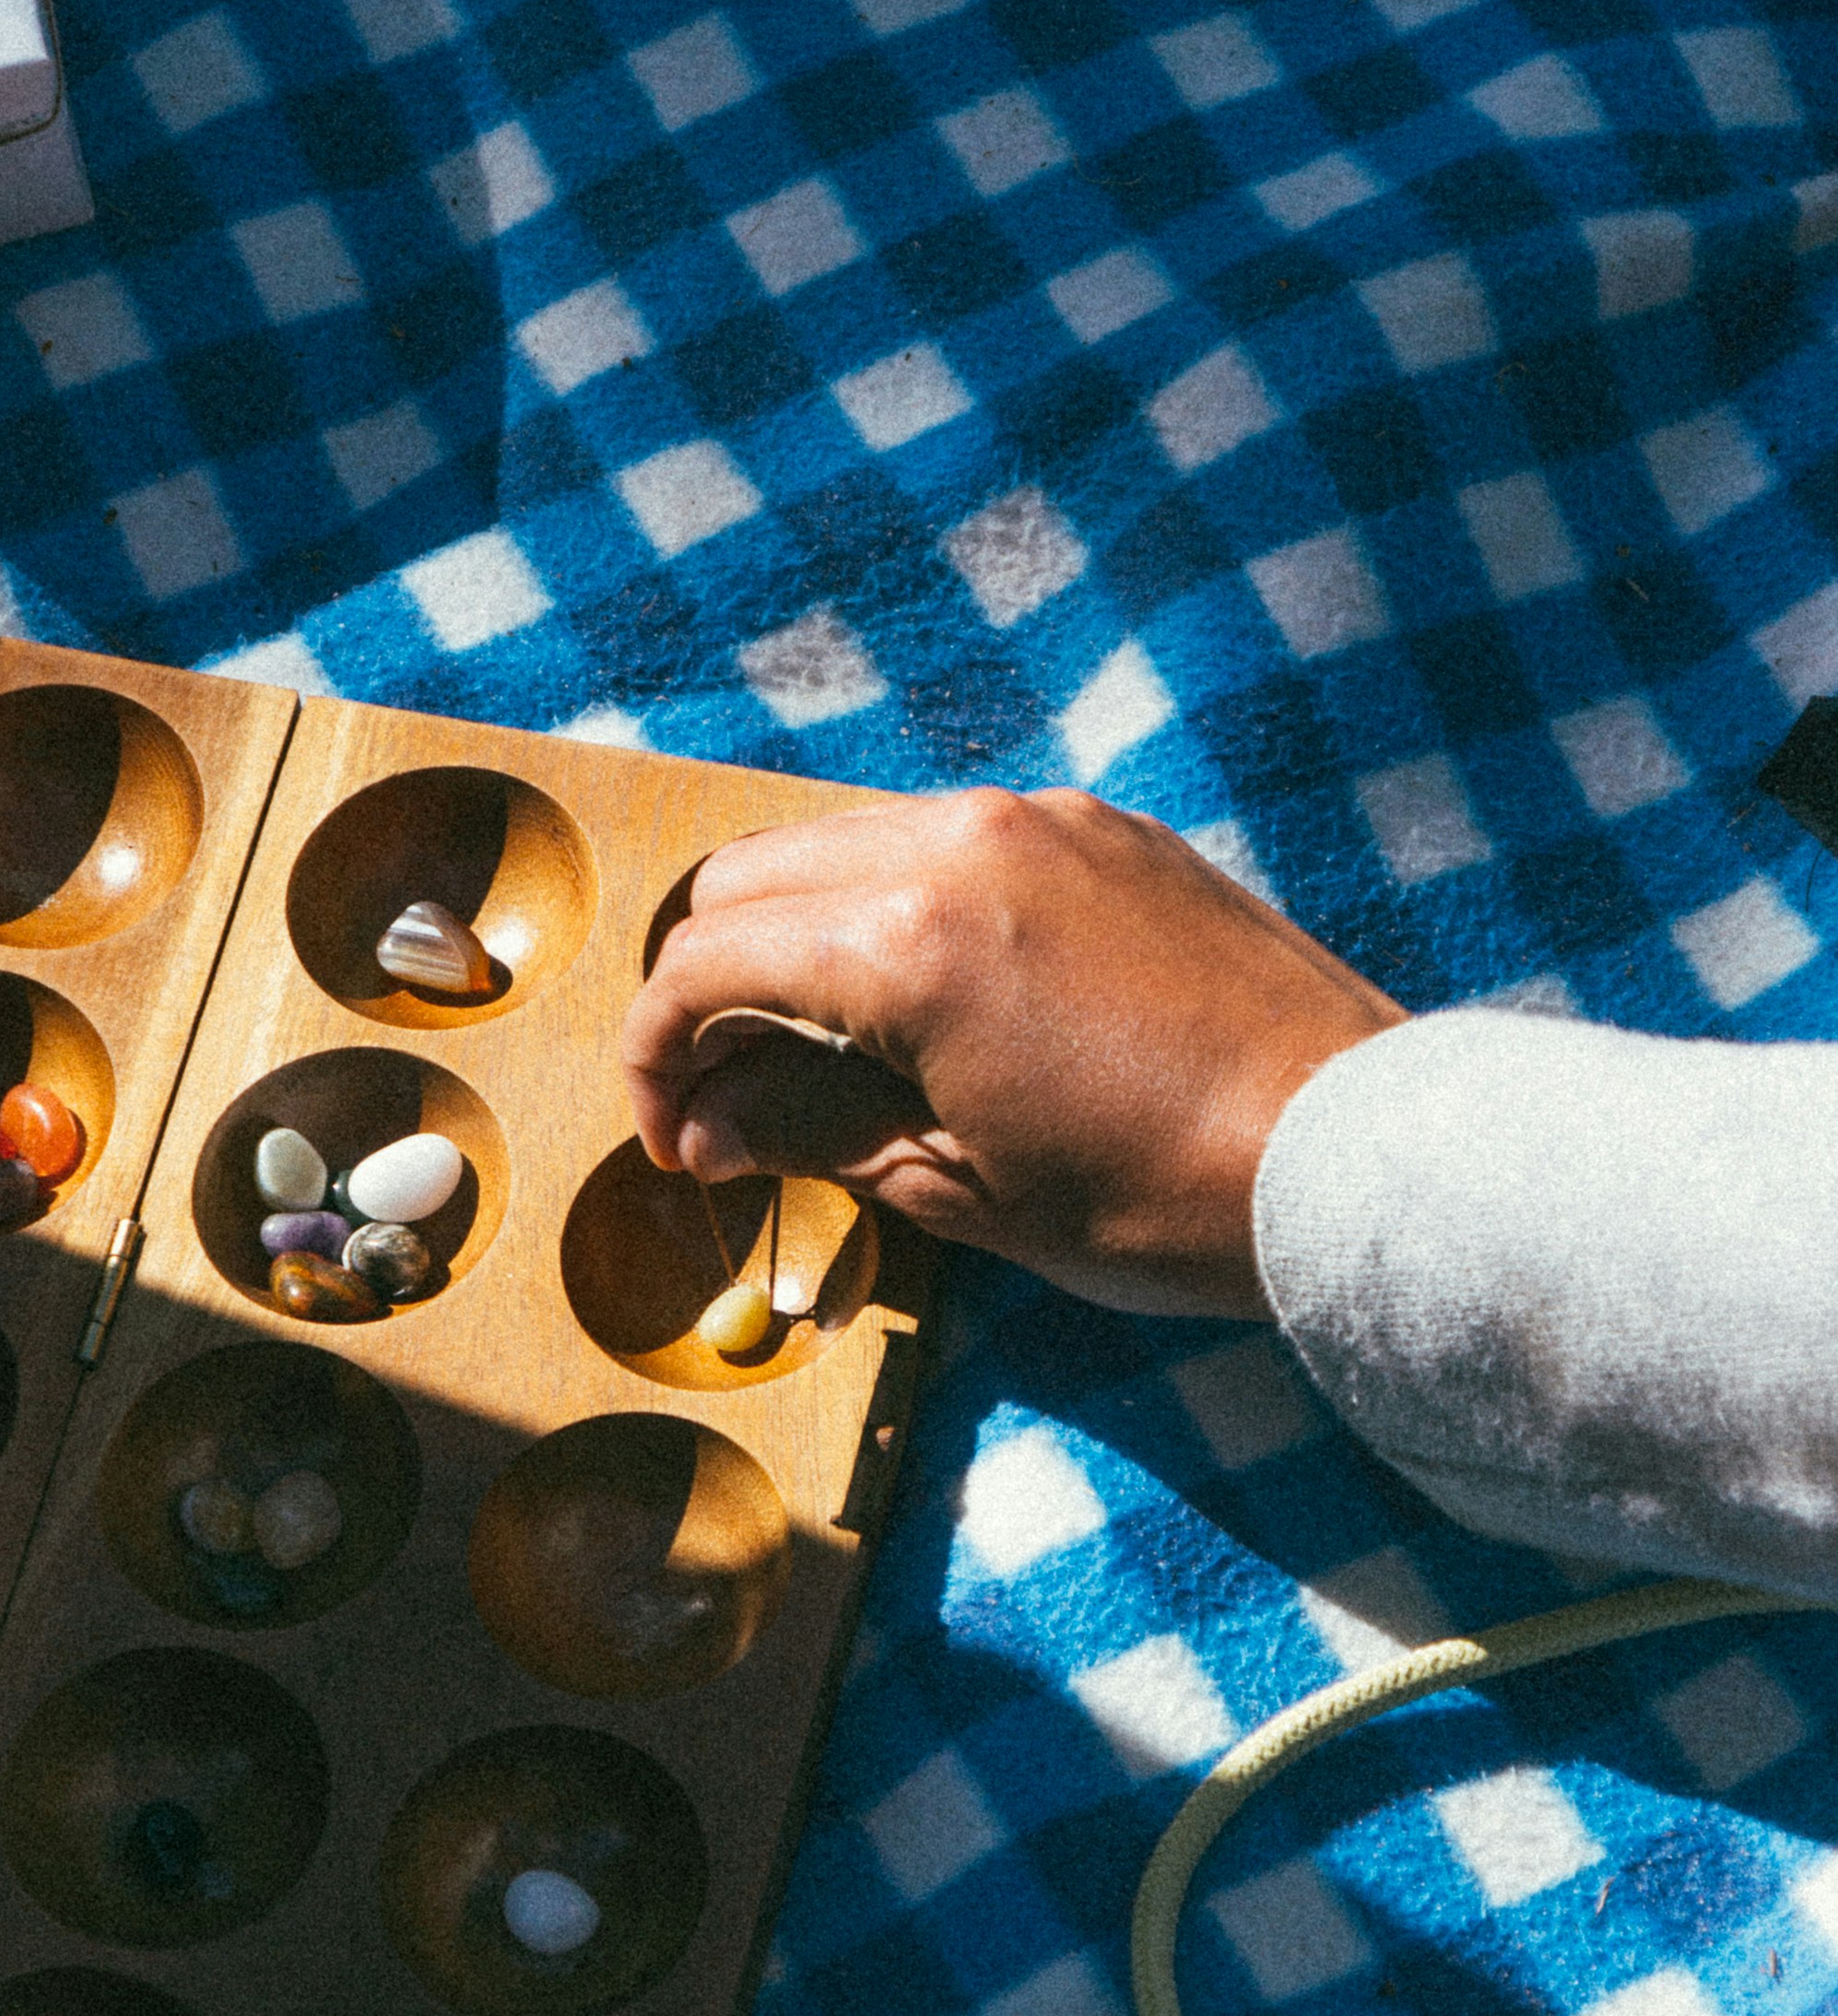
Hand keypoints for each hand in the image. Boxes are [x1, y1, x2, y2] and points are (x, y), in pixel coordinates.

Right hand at [621, 788, 1403, 1315]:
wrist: (1358, 1152)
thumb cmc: (1164, 1195)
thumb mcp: (960, 1186)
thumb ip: (808, 1134)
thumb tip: (701, 1130)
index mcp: (903, 944)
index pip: (705, 966)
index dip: (656, 1057)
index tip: (674, 1136)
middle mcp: (956, 844)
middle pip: (749, 880)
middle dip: (708, 984)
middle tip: (726, 1090)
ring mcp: (1036, 820)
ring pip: (844, 841)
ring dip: (800, 933)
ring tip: (824, 1044)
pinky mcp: (1102, 826)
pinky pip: (950, 837)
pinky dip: (899, 902)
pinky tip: (934, 997)